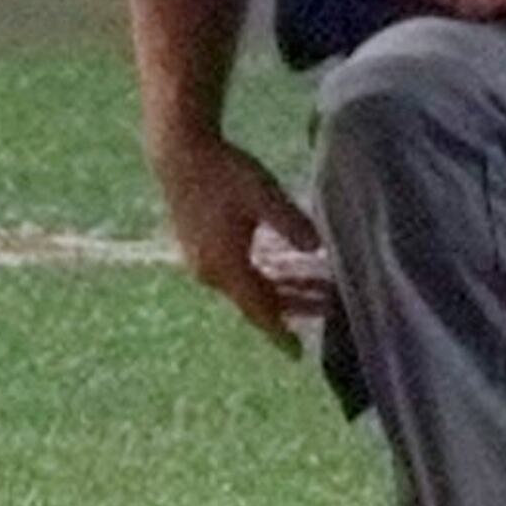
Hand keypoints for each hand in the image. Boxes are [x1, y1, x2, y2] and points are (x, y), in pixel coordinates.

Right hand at [145, 122, 322, 350]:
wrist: (179, 150)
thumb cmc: (223, 172)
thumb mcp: (265, 196)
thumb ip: (292, 224)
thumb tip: (316, 248)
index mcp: (225, 266)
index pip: (259, 310)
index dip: (279, 333)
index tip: (297, 355)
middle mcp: (210, 271)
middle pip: (256, 299)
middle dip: (292, 305)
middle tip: (327, 306)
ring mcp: (200, 259)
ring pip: (246, 285)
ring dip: (279, 287)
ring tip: (312, 284)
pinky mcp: (197, 244)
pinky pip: (235, 272)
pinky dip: (262, 274)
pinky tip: (281, 264)